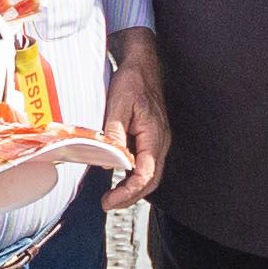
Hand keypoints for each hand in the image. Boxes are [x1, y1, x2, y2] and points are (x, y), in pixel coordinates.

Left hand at [99, 35, 166, 211]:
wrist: (143, 64)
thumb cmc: (133, 80)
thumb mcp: (119, 103)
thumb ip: (115, 131)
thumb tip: (108, 159)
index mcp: (154, 134)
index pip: (147, 173)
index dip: (129, 191)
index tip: (111, 200)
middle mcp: (160, 141)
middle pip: (151, 180)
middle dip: (131, 197)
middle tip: (108, 204)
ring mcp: (157, 141)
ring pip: (149, 174)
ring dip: (132, 190)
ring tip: (112, 198)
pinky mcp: (150, 139)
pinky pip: (145, 164)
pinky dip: (133, 178)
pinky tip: (119, 180)